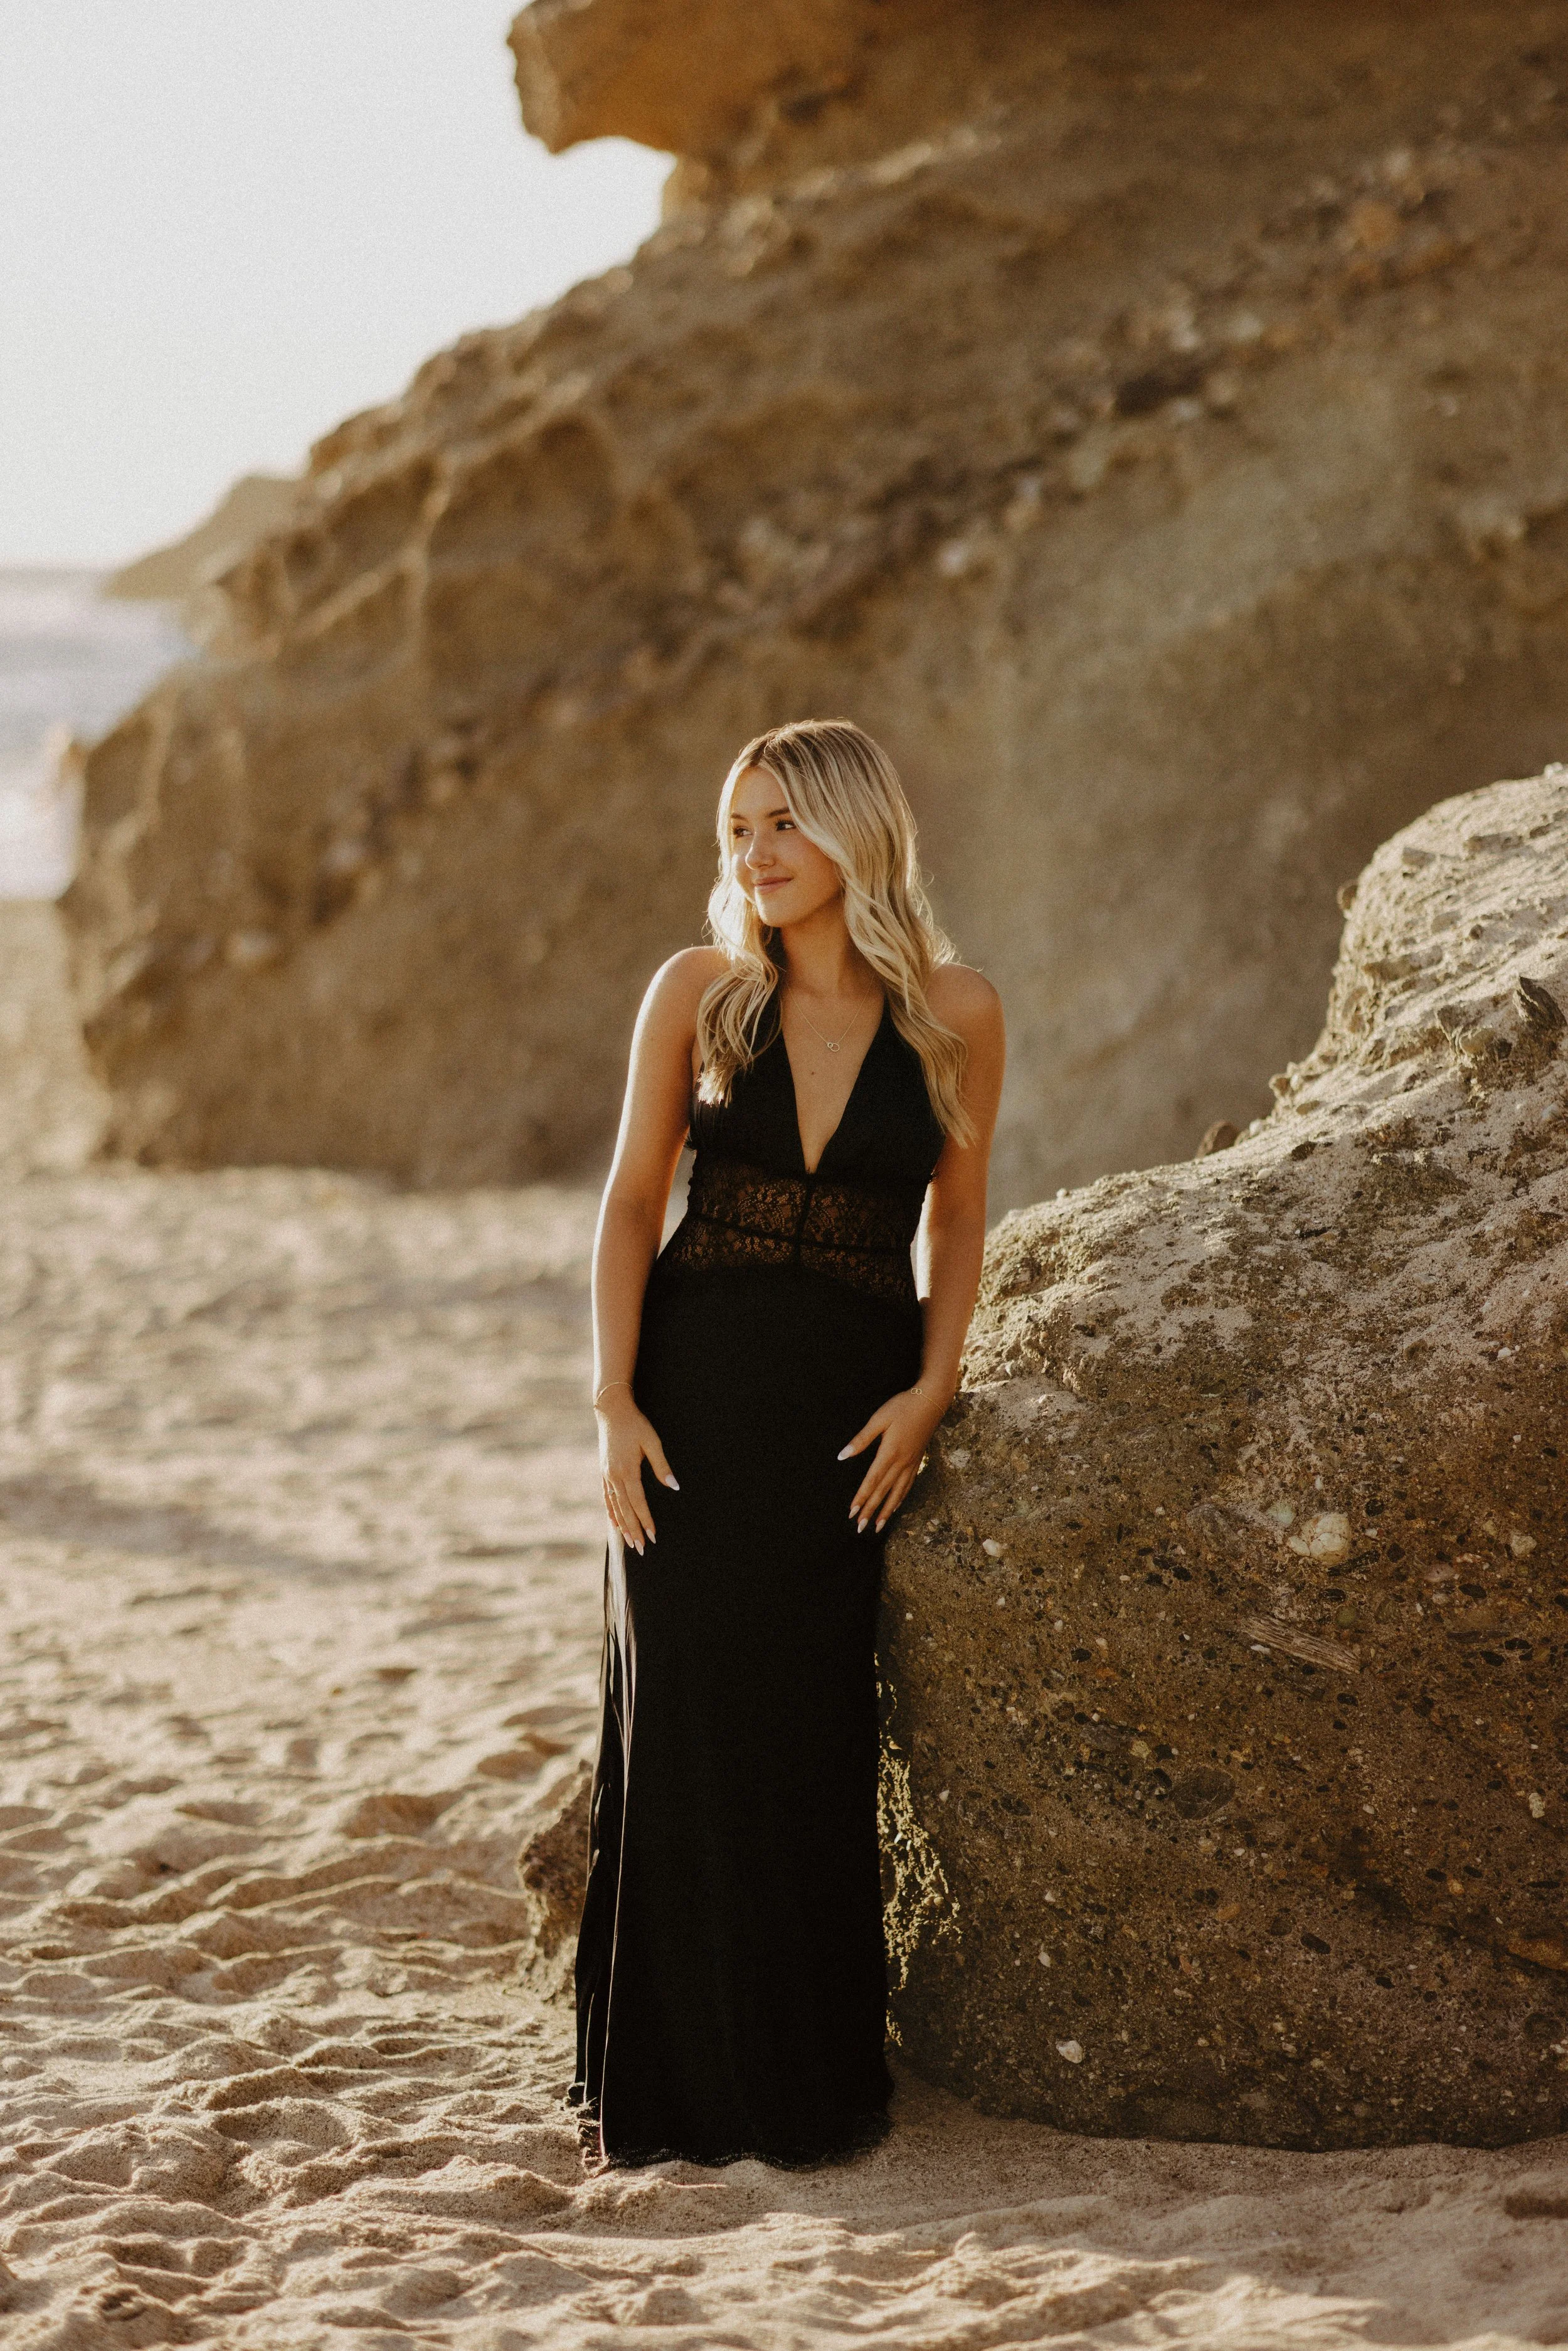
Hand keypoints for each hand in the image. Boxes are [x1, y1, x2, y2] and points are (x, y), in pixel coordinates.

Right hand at [597, 1392, 677, 1555]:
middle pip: (625, 1510)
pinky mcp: (604, 1472)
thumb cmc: (635, 1424)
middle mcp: (614, 1476)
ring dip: (622, 1526)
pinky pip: (606, 1497)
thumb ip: (662, 1465)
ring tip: (629, 1543)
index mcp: (627, 1470)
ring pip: (614, 1506)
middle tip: (642, 1549)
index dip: (645, 1520)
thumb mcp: (652, 1441)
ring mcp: (606, 1475)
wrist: (611, 1411)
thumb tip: (673, 1485)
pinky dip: (611, 1512)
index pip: (638, 1502)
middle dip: (634, 1530)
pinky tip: (615, 1523)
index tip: (653, 1535)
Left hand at [838, 1384, 948, 1533]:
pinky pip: (907, 1486)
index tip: (851, 1513)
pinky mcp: (917, 1461)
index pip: (872, 1481)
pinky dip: (900, 1499)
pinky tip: (895, 1507)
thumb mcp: (879, 1419)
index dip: (861, 1498)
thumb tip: (842, 1455)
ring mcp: (911, 1463)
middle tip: (859, 1528)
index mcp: (889, 1453)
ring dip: (886, 1511)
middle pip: (883, 1492)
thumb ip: (861, 1439)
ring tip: (877, 1527)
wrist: (931, 1401)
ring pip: (897, 1493)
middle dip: (870, 1511)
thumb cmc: (903, 1406)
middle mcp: (901, 1463)